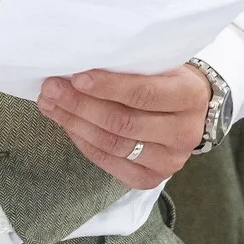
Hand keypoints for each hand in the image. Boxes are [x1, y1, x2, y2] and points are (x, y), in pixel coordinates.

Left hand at [39, 66, 211, 188]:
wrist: (192, 113)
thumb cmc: (169, 81)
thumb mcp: (161, 64)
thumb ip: (131, 66)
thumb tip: (80, 67)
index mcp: (190, 96)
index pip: (144, 94)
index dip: (107, 87)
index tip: (76, 77)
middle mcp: (184, 132)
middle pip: (123, 122)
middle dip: (80, 105)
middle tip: (51, 89)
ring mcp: (169, 161)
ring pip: (112, 144)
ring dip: (75, 123)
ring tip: (51, 105)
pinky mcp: (151, 179)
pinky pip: (108, 163)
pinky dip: (83, 143)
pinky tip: (68, 126)